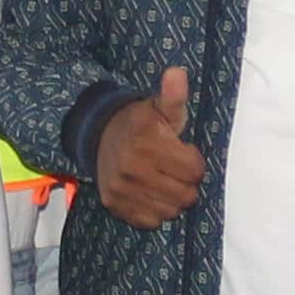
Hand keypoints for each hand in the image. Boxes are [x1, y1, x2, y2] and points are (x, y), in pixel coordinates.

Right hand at [95, 65, 205, 228]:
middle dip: (186, 183)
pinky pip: (151, 221)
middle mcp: (133, 169)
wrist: (99, 135)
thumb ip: (173, 96)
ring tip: (164, 180)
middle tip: (175, 169)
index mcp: (148, 143)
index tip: (183, 152)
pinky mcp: (115, 205)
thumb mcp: (158, 107)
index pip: (195, 171)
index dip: (194, 162)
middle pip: (186, 195)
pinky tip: (151, 193)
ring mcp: (123, 190)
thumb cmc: (139, 122)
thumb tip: (178, 73)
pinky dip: (156, 211)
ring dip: (173, 199)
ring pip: (171, 211)